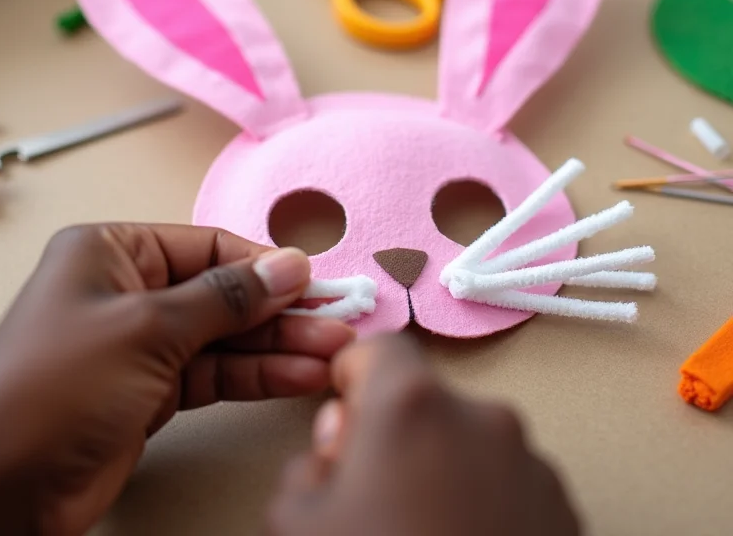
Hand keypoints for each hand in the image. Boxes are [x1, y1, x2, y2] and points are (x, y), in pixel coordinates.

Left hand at [0, 224, 353, 534]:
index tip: (313, 282)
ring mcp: (142, 343)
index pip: (208, 247)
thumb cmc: (54, 389)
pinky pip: (216, 372)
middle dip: (281, 311)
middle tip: (335, 321)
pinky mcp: (152, 391)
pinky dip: (257, 375)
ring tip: (331, 353)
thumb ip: (227, 296)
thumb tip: (289, 265)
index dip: (264, 265)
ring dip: (279, 346)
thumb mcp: (148, 327)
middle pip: (224, 293)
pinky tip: (298, 375)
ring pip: (226, 336)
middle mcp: (129, 291)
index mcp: (113, 253)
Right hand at [267, 335, 580, 535]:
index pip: (379, 349)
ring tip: (426, 535)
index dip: (353, 375)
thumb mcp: (298, 525)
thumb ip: (309, 462)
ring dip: (443, 470)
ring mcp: (533, 465)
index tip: (344, 407)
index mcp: (412, 406)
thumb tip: (339, 441)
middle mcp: (482, 417)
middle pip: (424, 401)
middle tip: (375, 496)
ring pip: (468, 443)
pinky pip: (510, 483)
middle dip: (395, 434)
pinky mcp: (566, 511)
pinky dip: (486, 502)